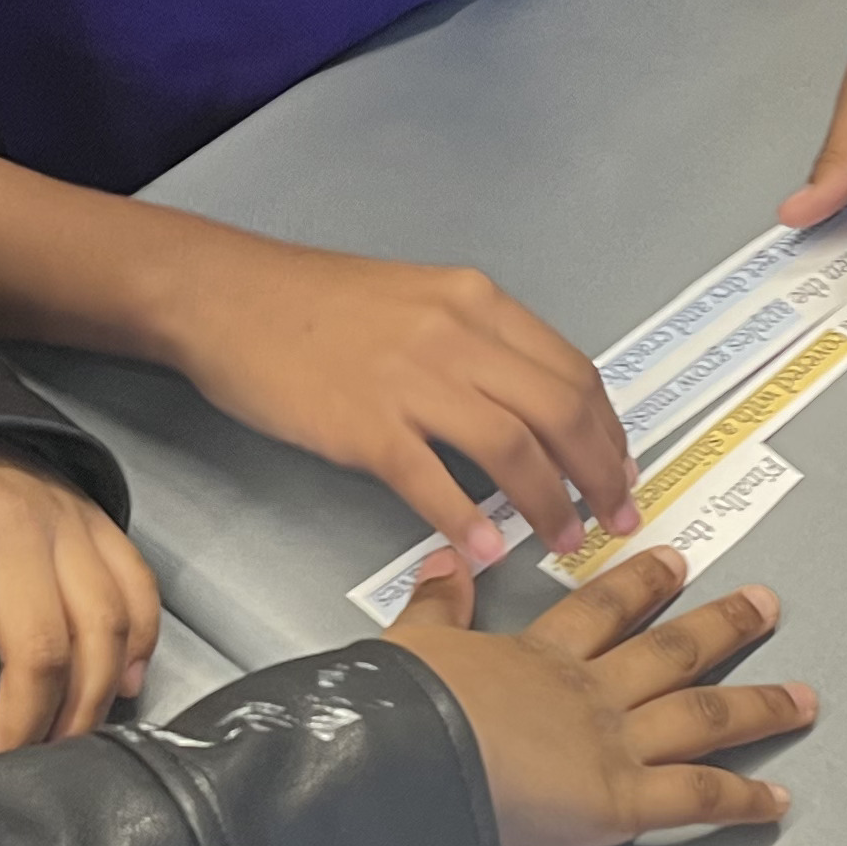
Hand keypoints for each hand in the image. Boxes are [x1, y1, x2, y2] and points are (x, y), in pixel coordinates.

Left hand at [0, 449, 161, 780]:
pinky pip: (140, 595)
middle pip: (42, 652)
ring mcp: (71, 526)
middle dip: (24, 731)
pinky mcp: (104, 527)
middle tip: (3, 770)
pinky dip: (139, 649)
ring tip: (57, 745)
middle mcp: (18, 529)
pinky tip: (119, 688)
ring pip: (104, 631)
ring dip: (87, 704)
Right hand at [162, 231, 638, 565]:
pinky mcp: (362, 425)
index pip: (571, 371)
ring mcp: (409, 380)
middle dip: (601, 475)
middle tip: (615, 519)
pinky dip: (470, 520)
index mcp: (475, 302)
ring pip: (512, 449)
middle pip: (560, 412)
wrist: (225, 296)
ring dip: (550, 505)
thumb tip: (522, 403)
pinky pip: (433, 482)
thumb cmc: (310, 301)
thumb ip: (473, 342)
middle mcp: (455, 334)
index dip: (608, 430)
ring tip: (562, 542)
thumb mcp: (415, 298)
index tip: (621, 469)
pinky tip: (488, 549)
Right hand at [383, 546, 811, 845]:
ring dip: (759, 704)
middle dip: (723, 626)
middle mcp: (589, 693)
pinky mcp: (622, 799)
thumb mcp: (410, 643)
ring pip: (703, 716)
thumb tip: (446, 561)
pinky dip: (742, 801)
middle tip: (765, 604)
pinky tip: (777, 801)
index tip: (673, 562)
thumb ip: (435, 606)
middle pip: (671, 651)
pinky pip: (696, 797)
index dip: (642, 585)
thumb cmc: (404, 708)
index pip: (601, 611)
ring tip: (805, 697)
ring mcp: (613, 743)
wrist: (413, 753)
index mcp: (538, 657)